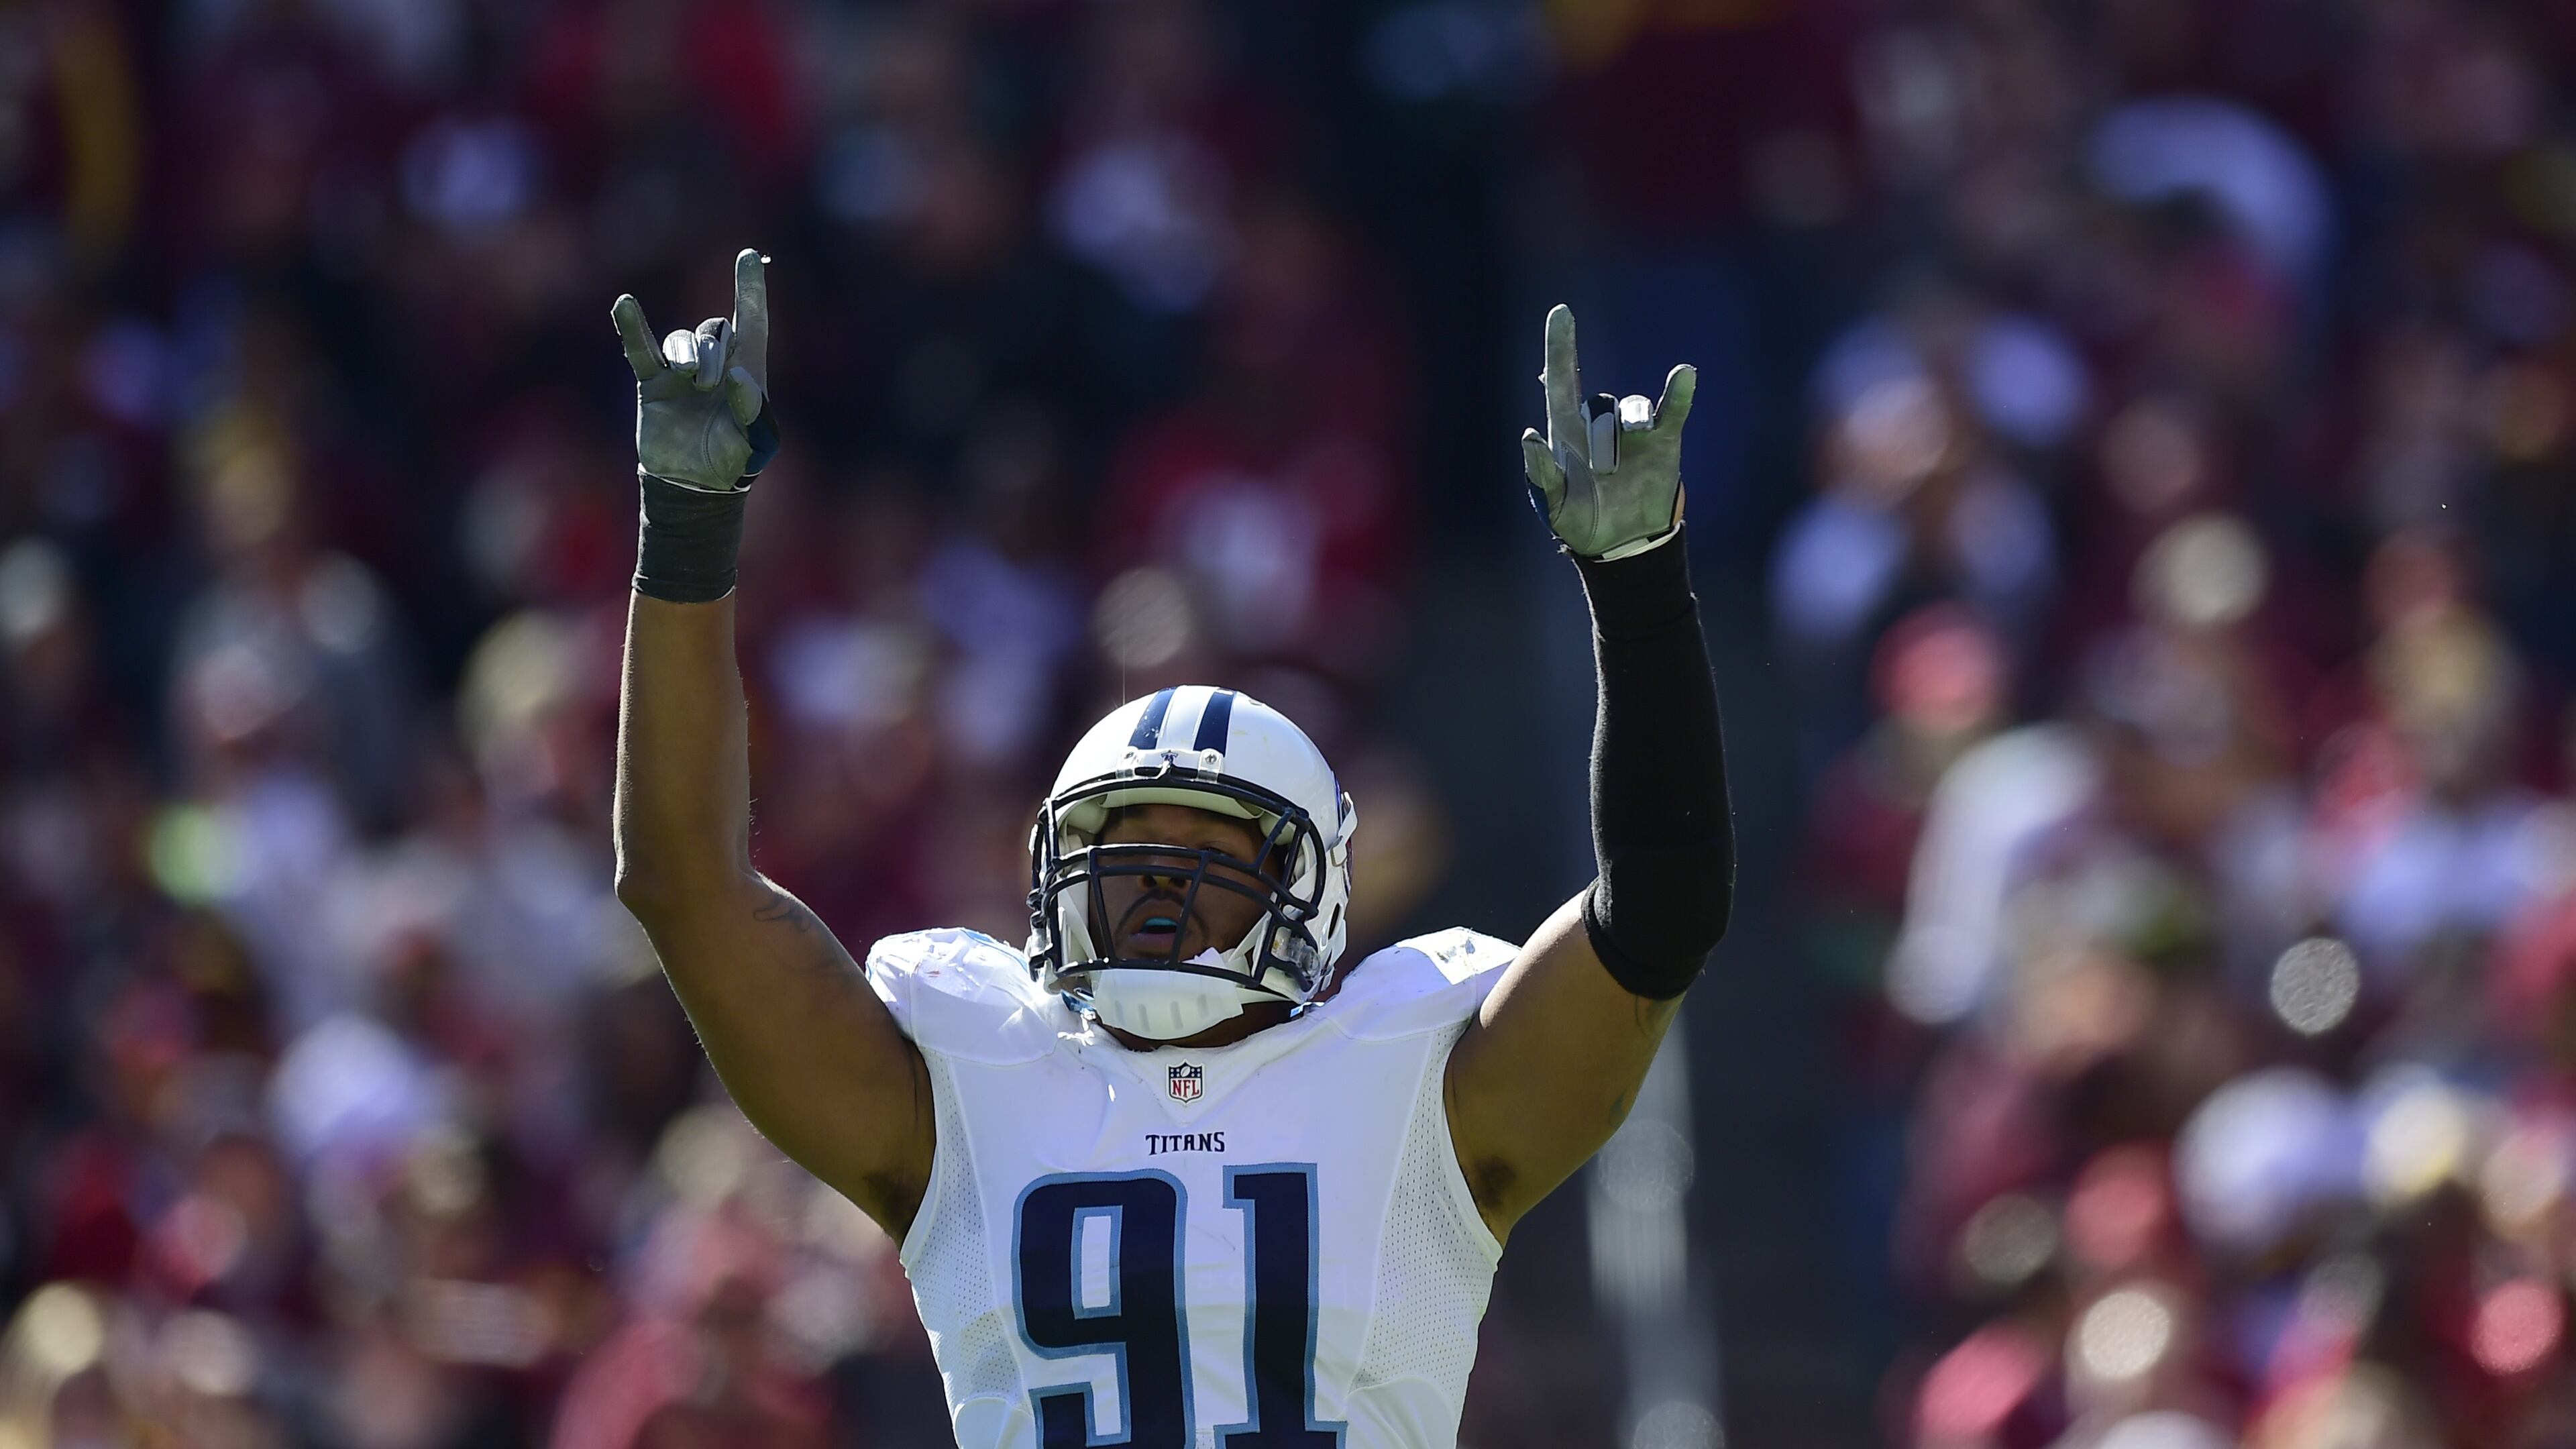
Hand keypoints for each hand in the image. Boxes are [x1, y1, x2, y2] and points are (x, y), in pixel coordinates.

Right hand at [613, 248, 775, 491]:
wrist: (694, 484)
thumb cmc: (734, 461)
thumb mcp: (755, 444)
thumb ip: (753, 413)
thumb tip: (737, 376)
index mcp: (748, 371)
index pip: (752, 321)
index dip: (750, 289)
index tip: (747, 256)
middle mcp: (716, 364)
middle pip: (715, 330)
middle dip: (714, 352)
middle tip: (709, 385)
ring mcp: (682, 371)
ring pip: (683, 340)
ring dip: (688, 354)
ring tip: (691, 380)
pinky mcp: (653, 381)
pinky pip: (641, 348)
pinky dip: (633, 328)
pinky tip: (625, 305)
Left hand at [1518, 304, 1694, 559]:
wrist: (1623, 545)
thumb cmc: (1579, 523)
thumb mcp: (1554, 507)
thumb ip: (1541, 475)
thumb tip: (1529, 435)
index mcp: (1565, 433)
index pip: (1560, 380)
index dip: (1560, 347)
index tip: (1561, 312)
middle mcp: (1599, 424)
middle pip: (1598, 405)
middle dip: (1599, 436)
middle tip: (1601, 474)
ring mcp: (1633, 432)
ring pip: (1631, 410)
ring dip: (1629, 427)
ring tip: (1624, 461)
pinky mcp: (1663, 441)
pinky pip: (1671, 410)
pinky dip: (1678, 393)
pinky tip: (1683, 375)